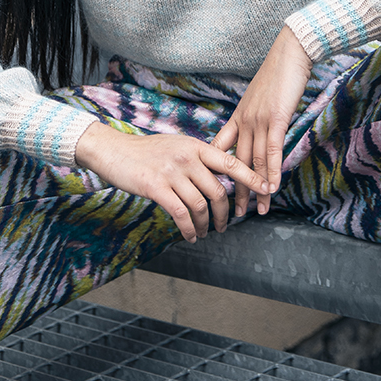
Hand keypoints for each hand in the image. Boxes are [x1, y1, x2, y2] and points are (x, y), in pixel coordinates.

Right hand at [74, 122, 269, 242]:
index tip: (267, 189)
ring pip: (201, 205)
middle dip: (225, 213)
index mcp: (195, 145)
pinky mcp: (156, 186)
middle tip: (225, 225)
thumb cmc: (146, 151)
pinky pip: (181, 213)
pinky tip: (189, 235)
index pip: (229, 161)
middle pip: (218, 190)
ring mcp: (172, 171)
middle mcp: (187, 156)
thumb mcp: (176, 145)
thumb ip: (197, 157)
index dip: (251, 176)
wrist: (114, 151)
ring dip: (205, 225)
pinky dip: (189, 229)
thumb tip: (218, 175)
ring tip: (203, 233)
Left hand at [213, 25, 311, 219]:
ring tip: (257, 210)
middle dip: (236, 190)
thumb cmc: (278, 75)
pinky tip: (273, 188)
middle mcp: (244, 120)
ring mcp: (259, 120)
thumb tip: (257, 134)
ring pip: (255, 161)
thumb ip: (256, 118)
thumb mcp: (260, 99)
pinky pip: (272, 151)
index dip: (219, 172)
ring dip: (256, 189)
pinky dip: (272, 172)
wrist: (290, 54)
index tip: (216, 190)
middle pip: (237, 162)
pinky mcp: (276, 119)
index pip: (221, 149)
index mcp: (238, 116)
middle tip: (234, 213)